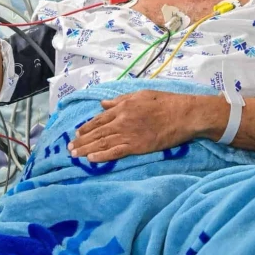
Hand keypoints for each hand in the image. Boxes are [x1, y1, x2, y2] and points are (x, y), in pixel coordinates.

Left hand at [68, 90, 198, 162]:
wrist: (184, 114)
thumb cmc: (165, 102)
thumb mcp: (140, 94)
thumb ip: (120, 100)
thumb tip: (103, 103)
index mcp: (122, 107)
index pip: (99, 119)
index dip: (86, 127)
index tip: (77, 133)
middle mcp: (122, 120)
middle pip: (97, 132)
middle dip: (81, 140)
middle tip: (69, 147)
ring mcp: (129, 134)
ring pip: (103, 143)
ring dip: (87, 149)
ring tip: (75, 155)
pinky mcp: (138, 146)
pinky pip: (116, 152)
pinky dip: (102, 156)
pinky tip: (92, 159)